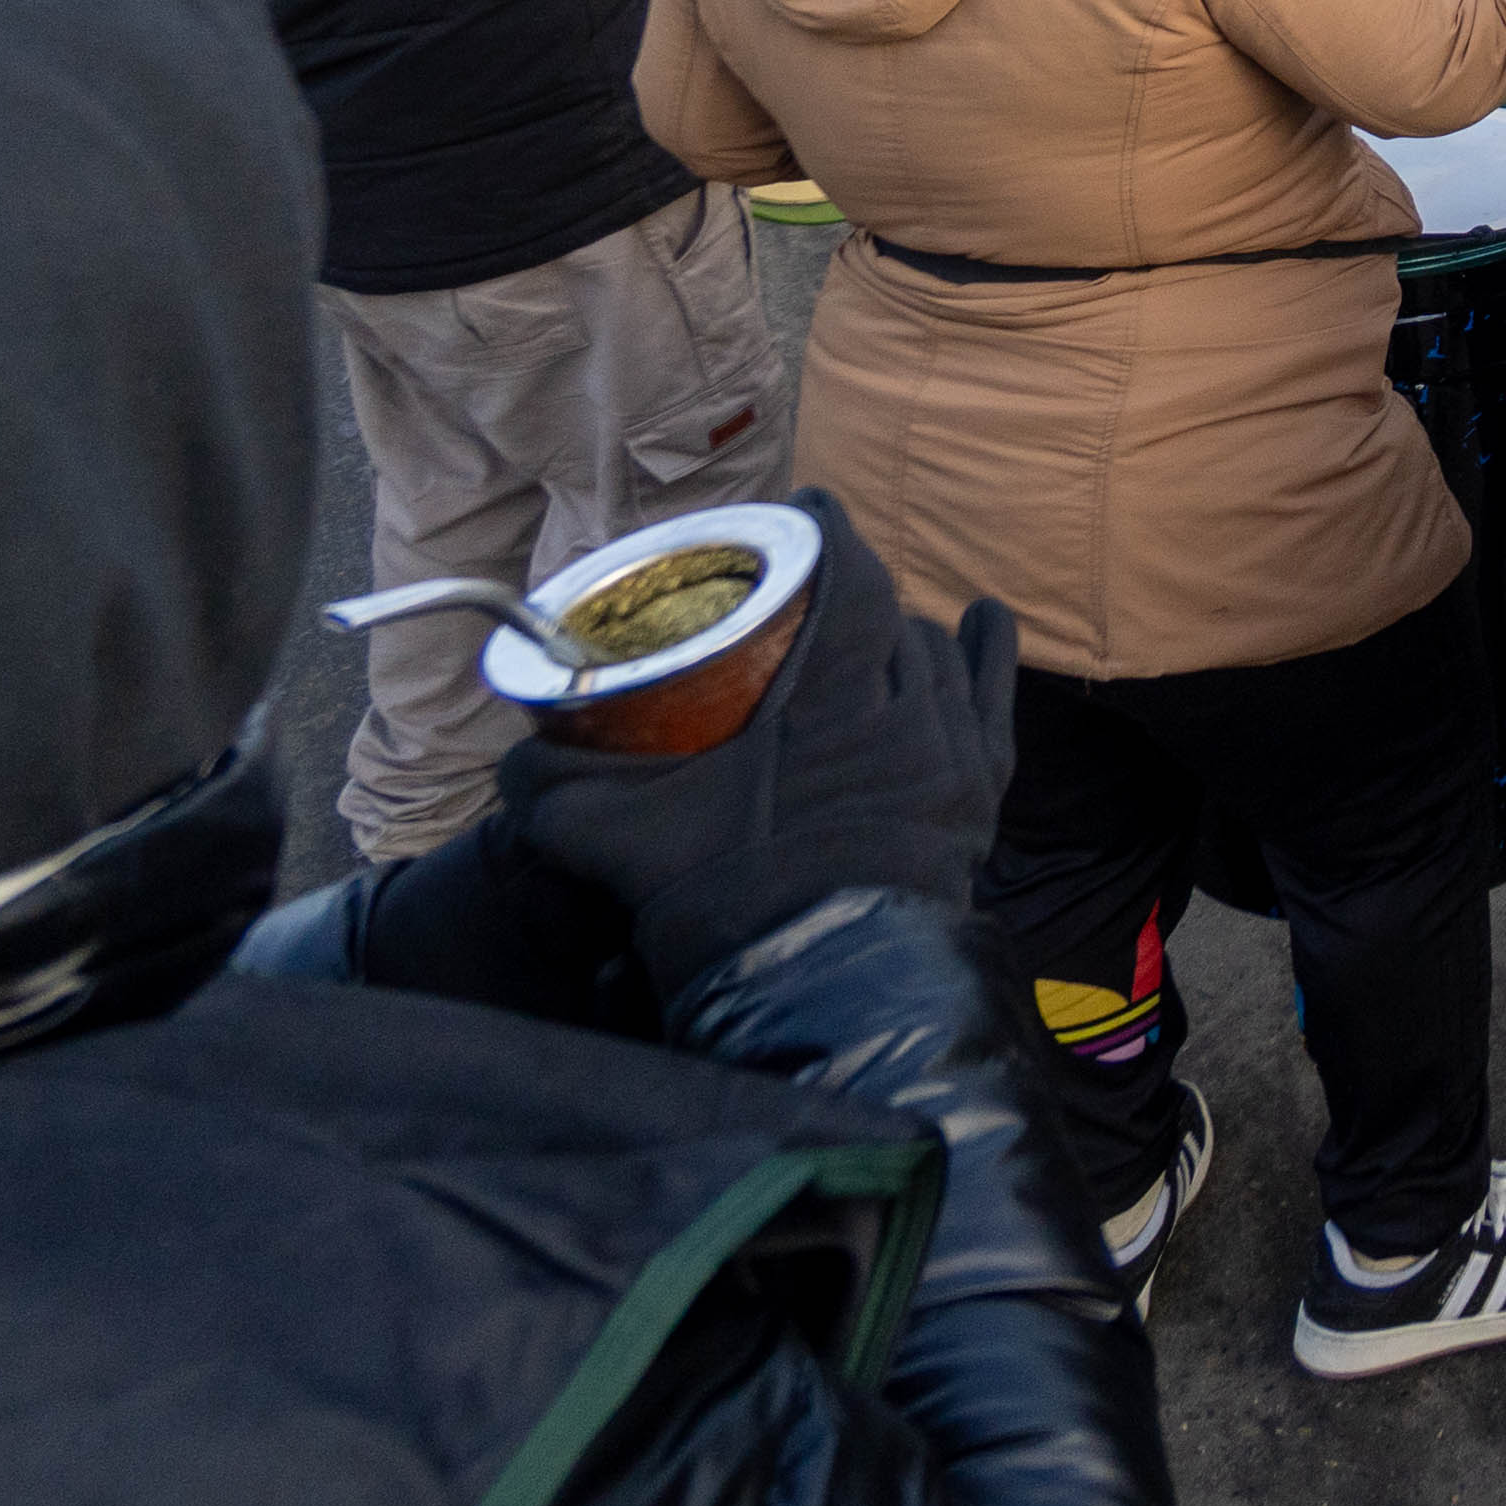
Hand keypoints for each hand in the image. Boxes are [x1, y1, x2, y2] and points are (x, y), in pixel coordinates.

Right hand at [498, 491, 1017, 1001]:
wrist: (819, 997)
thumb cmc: (719, 904)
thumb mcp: (613, 838)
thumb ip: (554, 787)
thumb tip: (512, 759)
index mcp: (830, 690)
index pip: (846, 571)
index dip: (822, 530)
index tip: (799, 509)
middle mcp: (904, 704)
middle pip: (885, 614)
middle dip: (847, 592)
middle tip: (806, 592)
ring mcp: (950, 748)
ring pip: (932, 655)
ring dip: (897, 633)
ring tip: (860, 627)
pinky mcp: (981, 792)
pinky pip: (993, 698)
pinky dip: (985, 653)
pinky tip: (980, 618)